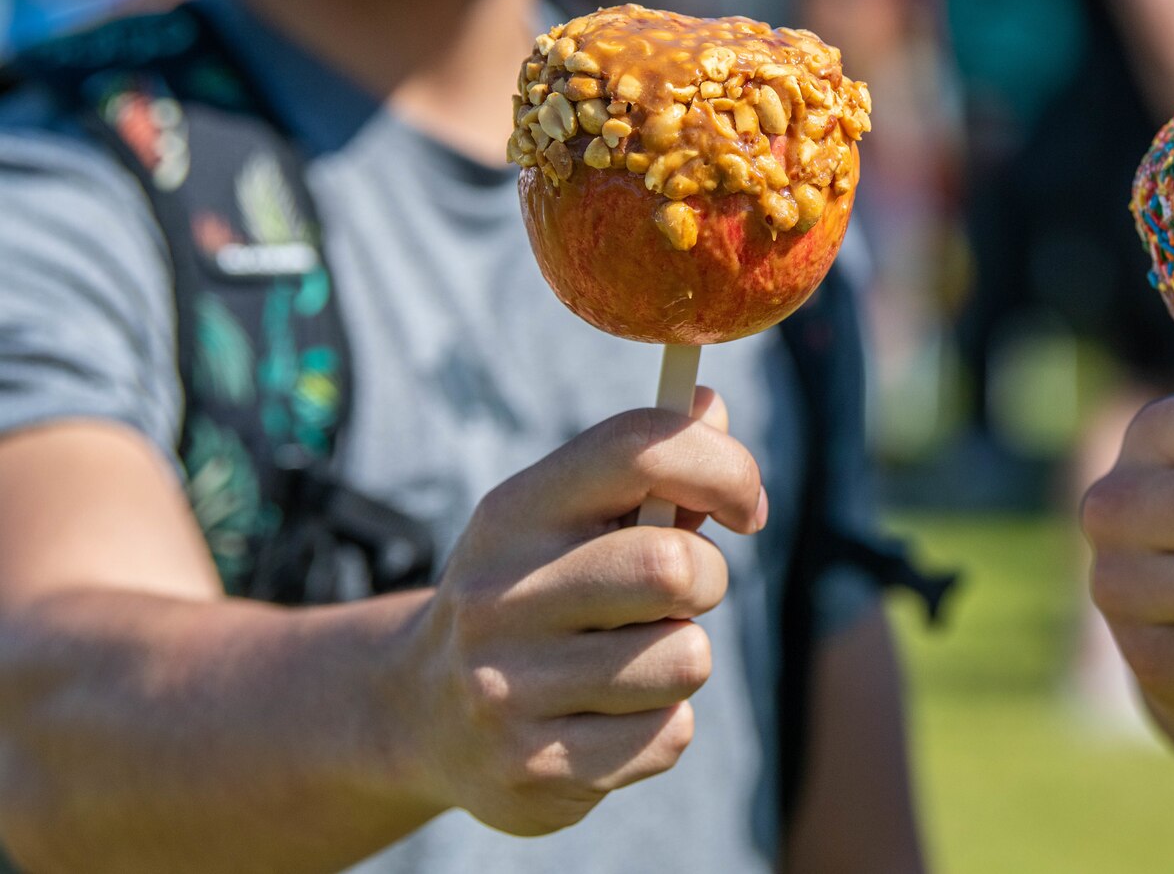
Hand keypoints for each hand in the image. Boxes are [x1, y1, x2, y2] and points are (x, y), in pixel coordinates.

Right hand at [398, 388, 764, 835]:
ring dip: (682, 658)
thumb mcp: (570, 517)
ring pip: (685, 659)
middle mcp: (498, 594)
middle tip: (680, 596)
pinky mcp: (532, 770)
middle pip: (674, 568)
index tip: (746, 507)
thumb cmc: (538, 592)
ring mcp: (507, 688)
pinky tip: (605, 718)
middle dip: (707, 580)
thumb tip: (712, 406)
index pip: (640, 449)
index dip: (724, 468)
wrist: (423, 714)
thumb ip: (649, 466)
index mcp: (515, 510)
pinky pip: (668, 735)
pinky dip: (660, 726)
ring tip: (628, 659)